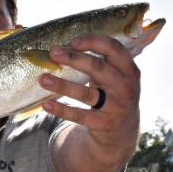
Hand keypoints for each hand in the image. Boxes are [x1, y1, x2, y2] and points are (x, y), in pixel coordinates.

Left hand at [40, 35, 139, 158]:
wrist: (123, 130)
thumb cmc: (113, 93)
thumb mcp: (116, 76)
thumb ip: (100, 62)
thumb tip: (64, 47)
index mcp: (129, 69)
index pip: (114, 48)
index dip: (93, 42)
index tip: (73, 41)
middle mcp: (125, 87)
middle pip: (98, 68)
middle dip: (73, 58)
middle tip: (53, 52)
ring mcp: (116, 106)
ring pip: (86, 93)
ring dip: (62, 85)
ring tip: (43, 79)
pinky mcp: (103, 124)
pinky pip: (80, 115)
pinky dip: (62, 109)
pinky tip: (46, 104)